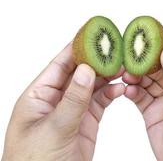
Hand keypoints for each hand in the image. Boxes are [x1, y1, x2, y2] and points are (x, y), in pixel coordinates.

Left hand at [2, 42, 124, 160]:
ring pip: (92, 86)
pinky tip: (121, 89)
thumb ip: (72, 99)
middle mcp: (56, 99)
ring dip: (107, 76)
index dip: (76, 48)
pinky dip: (111, 93)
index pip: (60, 65)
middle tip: (115, 51)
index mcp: (39, 95)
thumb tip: (86, 70)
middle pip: (79, 73)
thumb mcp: (54, 129)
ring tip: (123, 68)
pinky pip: (100, 101)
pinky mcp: (86, 121)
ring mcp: (73, 109)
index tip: (93, 34)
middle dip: (97, 61)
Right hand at [123, 46, 162, 160]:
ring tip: (125, 74)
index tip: (144, 44)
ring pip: (148, 82)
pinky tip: (127, 90)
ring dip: (135, 76)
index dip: (161, 52)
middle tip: (128, 59)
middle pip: (160, 70)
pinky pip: (140, 98)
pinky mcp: (153, 114)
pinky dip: (132, 92)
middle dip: (144, 64)